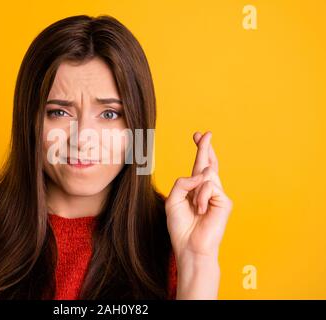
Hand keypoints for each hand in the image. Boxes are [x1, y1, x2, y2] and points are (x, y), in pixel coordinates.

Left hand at [165, 131, 232, 262]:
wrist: (189, 247)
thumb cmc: (180, 227)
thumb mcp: (173, 200)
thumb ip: (183, 182)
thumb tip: (202, 173)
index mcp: (195, 190)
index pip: (199, 166)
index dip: (201, 150)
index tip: (198, 135)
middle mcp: (208, 190)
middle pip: (208, 164)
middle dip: (205, 148)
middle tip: (205, 133)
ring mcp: (218, 195)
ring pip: (205, 175)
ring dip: (195, 191)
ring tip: (195, 209)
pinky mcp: (224, 201)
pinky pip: (209, 186)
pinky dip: (200, 197)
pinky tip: (201, 211)